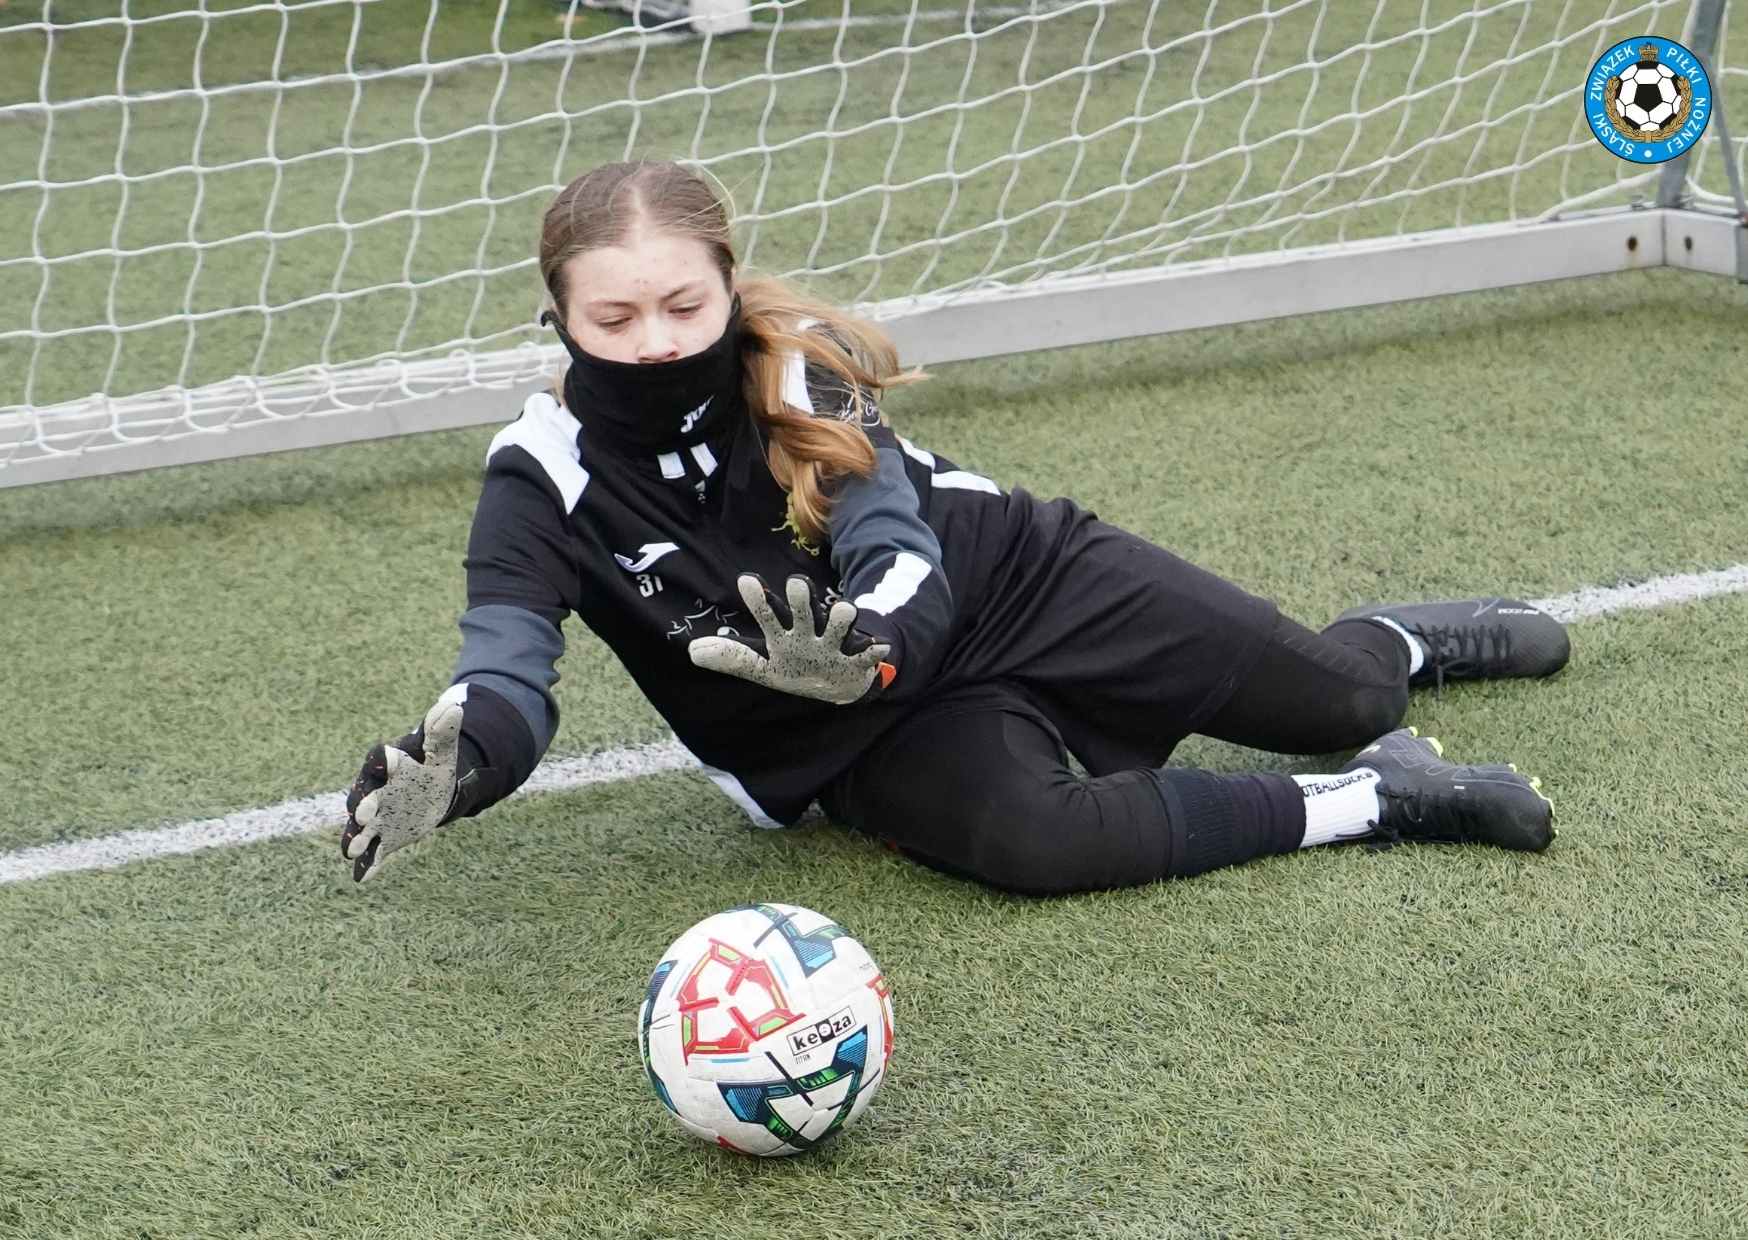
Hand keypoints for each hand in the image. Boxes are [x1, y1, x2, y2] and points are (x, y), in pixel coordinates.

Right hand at [340, 687, 464, 882]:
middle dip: (362, 805)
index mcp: (389, 764)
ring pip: (360, 828)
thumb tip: (455, 707)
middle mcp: (374, 791)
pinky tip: (362, 878)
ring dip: (355, 839)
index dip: (383, 760)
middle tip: (363, 813)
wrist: (429, 794)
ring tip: (351, 851)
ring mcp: (375, 818)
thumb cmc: (430, 768)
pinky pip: (371, 853)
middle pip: (363, 796)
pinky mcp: (381, 839)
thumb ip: (444, 732)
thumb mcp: (441, 751)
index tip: (385, 758)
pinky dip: (366, 865)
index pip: (381, 759)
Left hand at [688, 573, 894, 704]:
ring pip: (840, 625)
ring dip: (843, 618)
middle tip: (797, 583)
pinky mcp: (859, 660)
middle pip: (804, 610)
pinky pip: (868, 653)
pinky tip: (878, 647)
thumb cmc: (799, 667)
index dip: (758, 599)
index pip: (768, 614)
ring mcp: (836, 645)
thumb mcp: (764, 667)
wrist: (841, 682)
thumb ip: (732, 657)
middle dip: (801, 598)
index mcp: (785, 635)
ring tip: (844, 610)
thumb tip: (692, 652)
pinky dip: (873, 650)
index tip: (745, 580)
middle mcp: (810, 633)